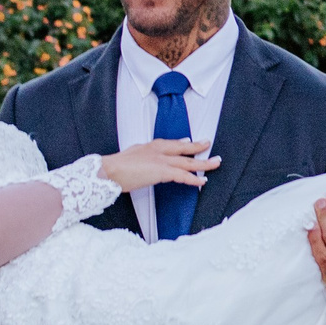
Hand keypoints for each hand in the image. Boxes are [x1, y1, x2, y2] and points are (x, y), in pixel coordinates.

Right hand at [99, 137, 218, 193]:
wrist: (110, 171)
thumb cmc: (116, 167)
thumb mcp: (134, 155)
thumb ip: (146, 154)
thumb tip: (156, 158)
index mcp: (151, 146)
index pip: (172, 144)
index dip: (185, 144)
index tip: (193, 142)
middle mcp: (159, 150)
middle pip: (184, 149)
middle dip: (198, 148)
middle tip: (210, 145)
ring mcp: (161, 160)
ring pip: (187, 162)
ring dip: (203, 164)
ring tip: (215, 163)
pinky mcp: (162, 171)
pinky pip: (182, 176)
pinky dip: (193, 179)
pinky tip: (202, 181)